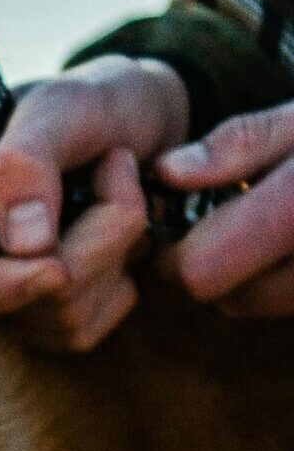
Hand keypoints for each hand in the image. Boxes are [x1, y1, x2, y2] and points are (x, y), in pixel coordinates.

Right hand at [0, 55, 189, 350]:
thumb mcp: (60, 108)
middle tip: (121, 173)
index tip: (58, 269)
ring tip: (126, 193)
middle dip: (84, 250)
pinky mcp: (41, 309)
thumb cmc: (92, 100)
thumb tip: (21, 247)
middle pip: (4, 299)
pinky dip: (119, 285)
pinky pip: (81, 329)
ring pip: (53, 320)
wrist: (141, 115)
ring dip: (113, 258)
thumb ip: (26, 165)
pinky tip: (124, 238)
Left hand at [155, 99, 293, 315]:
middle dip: (211, 264)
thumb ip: (236, 146)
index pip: (201, 271)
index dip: (176, 251)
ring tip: (268, 225)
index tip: (180, 220)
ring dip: (249, 275)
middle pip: (229, 298)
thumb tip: (168, 172)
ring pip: (262, 304)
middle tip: (224, 220)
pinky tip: (293, 241)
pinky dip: (285, 281)